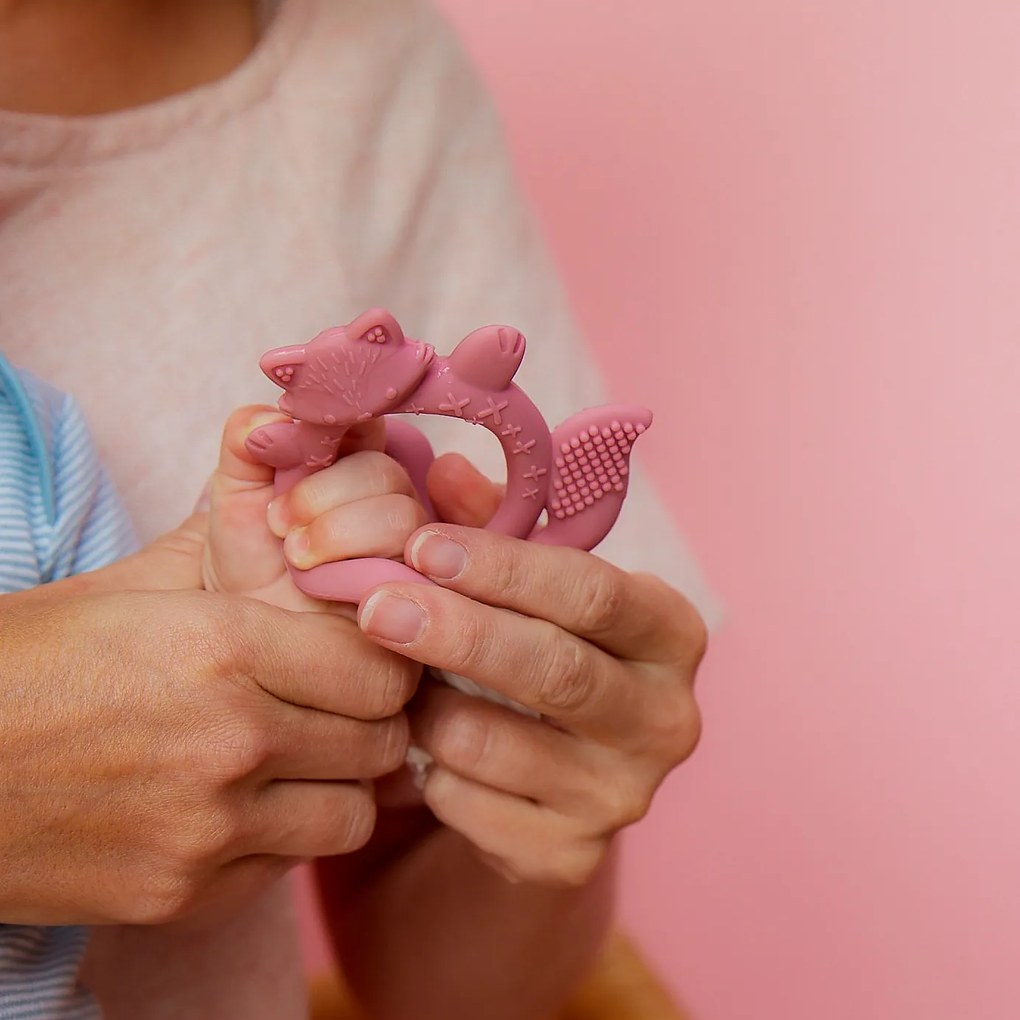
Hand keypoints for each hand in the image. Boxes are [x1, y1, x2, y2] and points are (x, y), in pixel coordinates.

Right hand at [0, 408, 423, 925]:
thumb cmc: (28, 662)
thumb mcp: (129, 586)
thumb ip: (228, 552)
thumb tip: (293, 506)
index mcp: (225, 645)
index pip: (382, 670)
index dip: (388, 664)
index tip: (370, 660)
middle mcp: (231, 739)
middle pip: (382, 741)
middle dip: (375, 722)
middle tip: (346, 711)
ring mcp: (209, 828)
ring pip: (353, 813)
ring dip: (341, 785)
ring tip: (304, 762)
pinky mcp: (183, 895)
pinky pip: (288, 866)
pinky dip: (284, 836)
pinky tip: (246, 807)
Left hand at [202, 405, 426, 608]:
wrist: (251, 617)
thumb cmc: (251, 549)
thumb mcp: (236, 486)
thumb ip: (248, 440)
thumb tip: (274, 421)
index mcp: (355, 456)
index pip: (368, 422)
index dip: (331, 433)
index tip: (285, 456)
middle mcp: (390, 493)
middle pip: (384, 472)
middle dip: (321, 497)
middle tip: (279, 526)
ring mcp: (409, 540)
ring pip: (400, 517)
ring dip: (338, 534)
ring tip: (296, 559)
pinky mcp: (416, 587)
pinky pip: (413, 570)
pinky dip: (362, 570)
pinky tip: (329, 583)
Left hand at [352, 455, 705, 886]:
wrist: (554, 778)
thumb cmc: (541, 649)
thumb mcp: (528, 586)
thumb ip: (493, 525)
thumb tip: (442, 473)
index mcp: (670, 634)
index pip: (594, 592)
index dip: (504, 568)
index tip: (421, 546)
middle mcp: (667, 718)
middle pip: (554, 669)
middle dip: (455, 631)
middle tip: (374, 605)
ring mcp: (624, 796)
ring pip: (495, 742)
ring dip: (423, 705)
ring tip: (388, 677)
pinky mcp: (569, 855)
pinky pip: (468, 804)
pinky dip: (426, 767)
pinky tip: (417, 743)